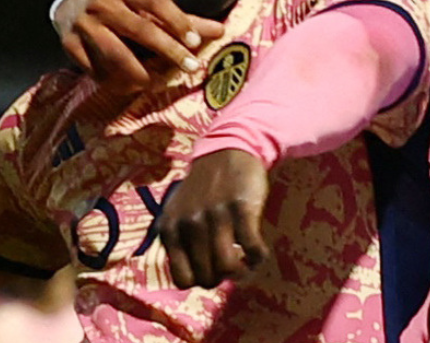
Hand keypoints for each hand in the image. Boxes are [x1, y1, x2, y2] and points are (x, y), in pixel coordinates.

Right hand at [56, 0, 224, 94]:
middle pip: (139, 29)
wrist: (69, 3)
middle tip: (190, 67)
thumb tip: (220, 31)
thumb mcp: (145, 2)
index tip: (197, 42)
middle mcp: (103, 3)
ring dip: (139, 73)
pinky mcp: (70, 45)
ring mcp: (84, 25)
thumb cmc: (119, 4)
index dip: (178, 21)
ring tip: (157, 83)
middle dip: (168, 50)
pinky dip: (114, 81)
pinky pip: (95, 70)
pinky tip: (130, 86)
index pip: (155, 2)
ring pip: (115, 55)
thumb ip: (182, 19)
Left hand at [158, 149, 269, 287]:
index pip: (182, 279)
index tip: (212, 271)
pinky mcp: (241, 208)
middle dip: (222, 278)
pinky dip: (258, 258)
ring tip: (247, 264)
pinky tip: (258, 252)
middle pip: (207, 277)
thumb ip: (180, 242)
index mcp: (170, 228)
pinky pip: (252, 249)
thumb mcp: (179, 213)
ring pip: (227, 268)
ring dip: (242, 273)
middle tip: (232, 265)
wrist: (228, 149)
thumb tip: (196, 278)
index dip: (200, 280)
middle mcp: (189, 224)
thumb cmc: (203, 187)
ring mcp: (215, 216)